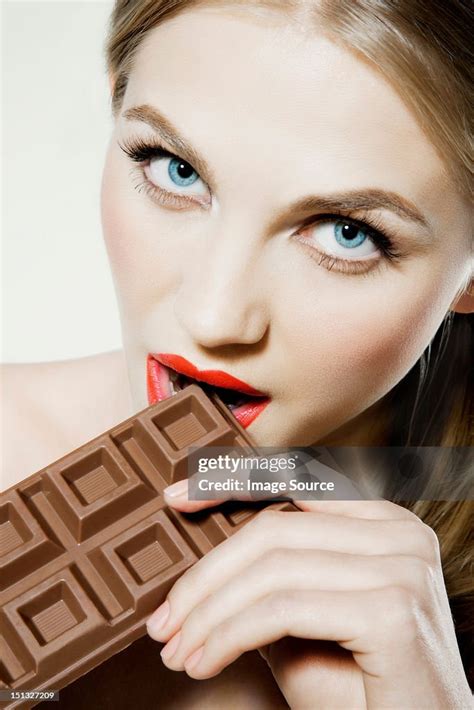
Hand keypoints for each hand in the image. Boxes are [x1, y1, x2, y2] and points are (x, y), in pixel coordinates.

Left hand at [147, 486, 471, 708]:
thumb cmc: (361, 690)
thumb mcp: (304, 622)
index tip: (176, 500)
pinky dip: (231, 635)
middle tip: (164, 621)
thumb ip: (269, 580)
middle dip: (206, 575)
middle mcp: (399, 534)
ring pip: (273, 569)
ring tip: (178, 650)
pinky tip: (207, 661)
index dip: (231, 484)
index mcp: (384, 523)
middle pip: (274, 529)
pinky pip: (283, 609)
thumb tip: (203, 563)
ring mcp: (401, 567)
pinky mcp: (392, 609)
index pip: (296, 484)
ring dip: (209, 613)